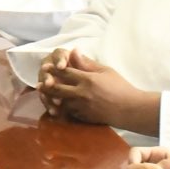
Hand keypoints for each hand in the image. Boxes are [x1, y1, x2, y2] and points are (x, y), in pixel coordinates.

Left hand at [40, 51, 159, 132]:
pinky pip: (69, 112)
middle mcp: (81, 93)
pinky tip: (60, 107)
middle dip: (47, 85)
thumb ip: (87, 63)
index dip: (53, 69)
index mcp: (87, 79)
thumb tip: (73, 51)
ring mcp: (82, 107)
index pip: (65, 72)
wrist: (129, 109)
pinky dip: (64, 108)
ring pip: (61, 101)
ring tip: (45, 96)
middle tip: (40, 83)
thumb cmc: (120, 87)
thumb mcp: (105, 71)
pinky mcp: (84, 117)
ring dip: (53, 99)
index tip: (46, 66)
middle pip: (58, 88)